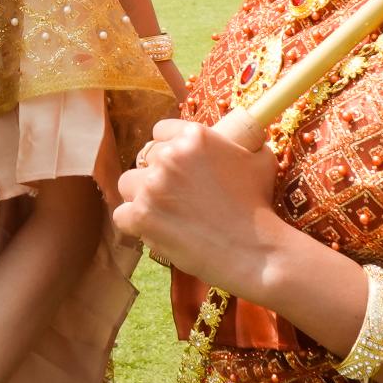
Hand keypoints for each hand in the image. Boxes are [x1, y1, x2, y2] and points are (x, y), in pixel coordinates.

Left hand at [115, 118, 290, 295]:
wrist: (254, 251)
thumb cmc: (259, 206)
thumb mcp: (260, 159)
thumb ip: (244, 141)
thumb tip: (240, 134)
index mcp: (194, 136)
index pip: (161, 131)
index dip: (168, 148)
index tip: (177, 166)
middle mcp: (170, 156)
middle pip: (144, 158)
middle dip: (157, 175)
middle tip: (175, 196)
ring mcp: (153, 186)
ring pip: (128, 184)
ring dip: (141, 196)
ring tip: (162, 213)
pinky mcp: (142, 216)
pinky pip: (122, 215)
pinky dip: (134, 225)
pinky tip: (154, 230)